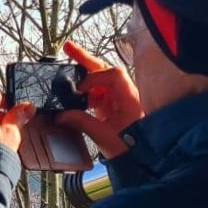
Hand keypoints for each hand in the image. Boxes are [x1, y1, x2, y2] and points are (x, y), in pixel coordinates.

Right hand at [56, 41, 143, 158]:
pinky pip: (100, 93)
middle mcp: (126, 94)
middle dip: (86, 59)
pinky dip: (88, 91)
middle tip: (67, 47)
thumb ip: (81, 123)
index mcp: (129, 98)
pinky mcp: (115, 108)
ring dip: (85, 75)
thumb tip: (61, 115)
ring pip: (102, 80)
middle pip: (105, 70)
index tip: (80, 91)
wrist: (146, 160)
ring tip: (68, 63)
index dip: (94, 78)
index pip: (112, 75)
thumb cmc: (132, 149)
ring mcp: (121, 100)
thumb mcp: (103, 136)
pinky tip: (76, 95)